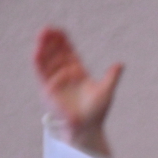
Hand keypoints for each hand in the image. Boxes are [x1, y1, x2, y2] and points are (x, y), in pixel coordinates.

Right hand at [34, 27, 122, 157]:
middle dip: (51, 41)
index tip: (59, 31)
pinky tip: (37, 51)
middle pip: (55, 53)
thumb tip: (120, 64)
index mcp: (78, 72)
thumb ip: (112, 76)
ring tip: (41, 35)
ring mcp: (55, 81)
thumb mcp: (107, 91)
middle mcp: (64, 75)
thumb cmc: (97, 113)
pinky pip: (41, 73)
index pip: (68, 52)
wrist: (86, 128)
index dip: (63, 41)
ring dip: (43, 48)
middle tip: (48, 29)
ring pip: (47, 60)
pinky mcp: (47, 90)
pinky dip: (38, 62)